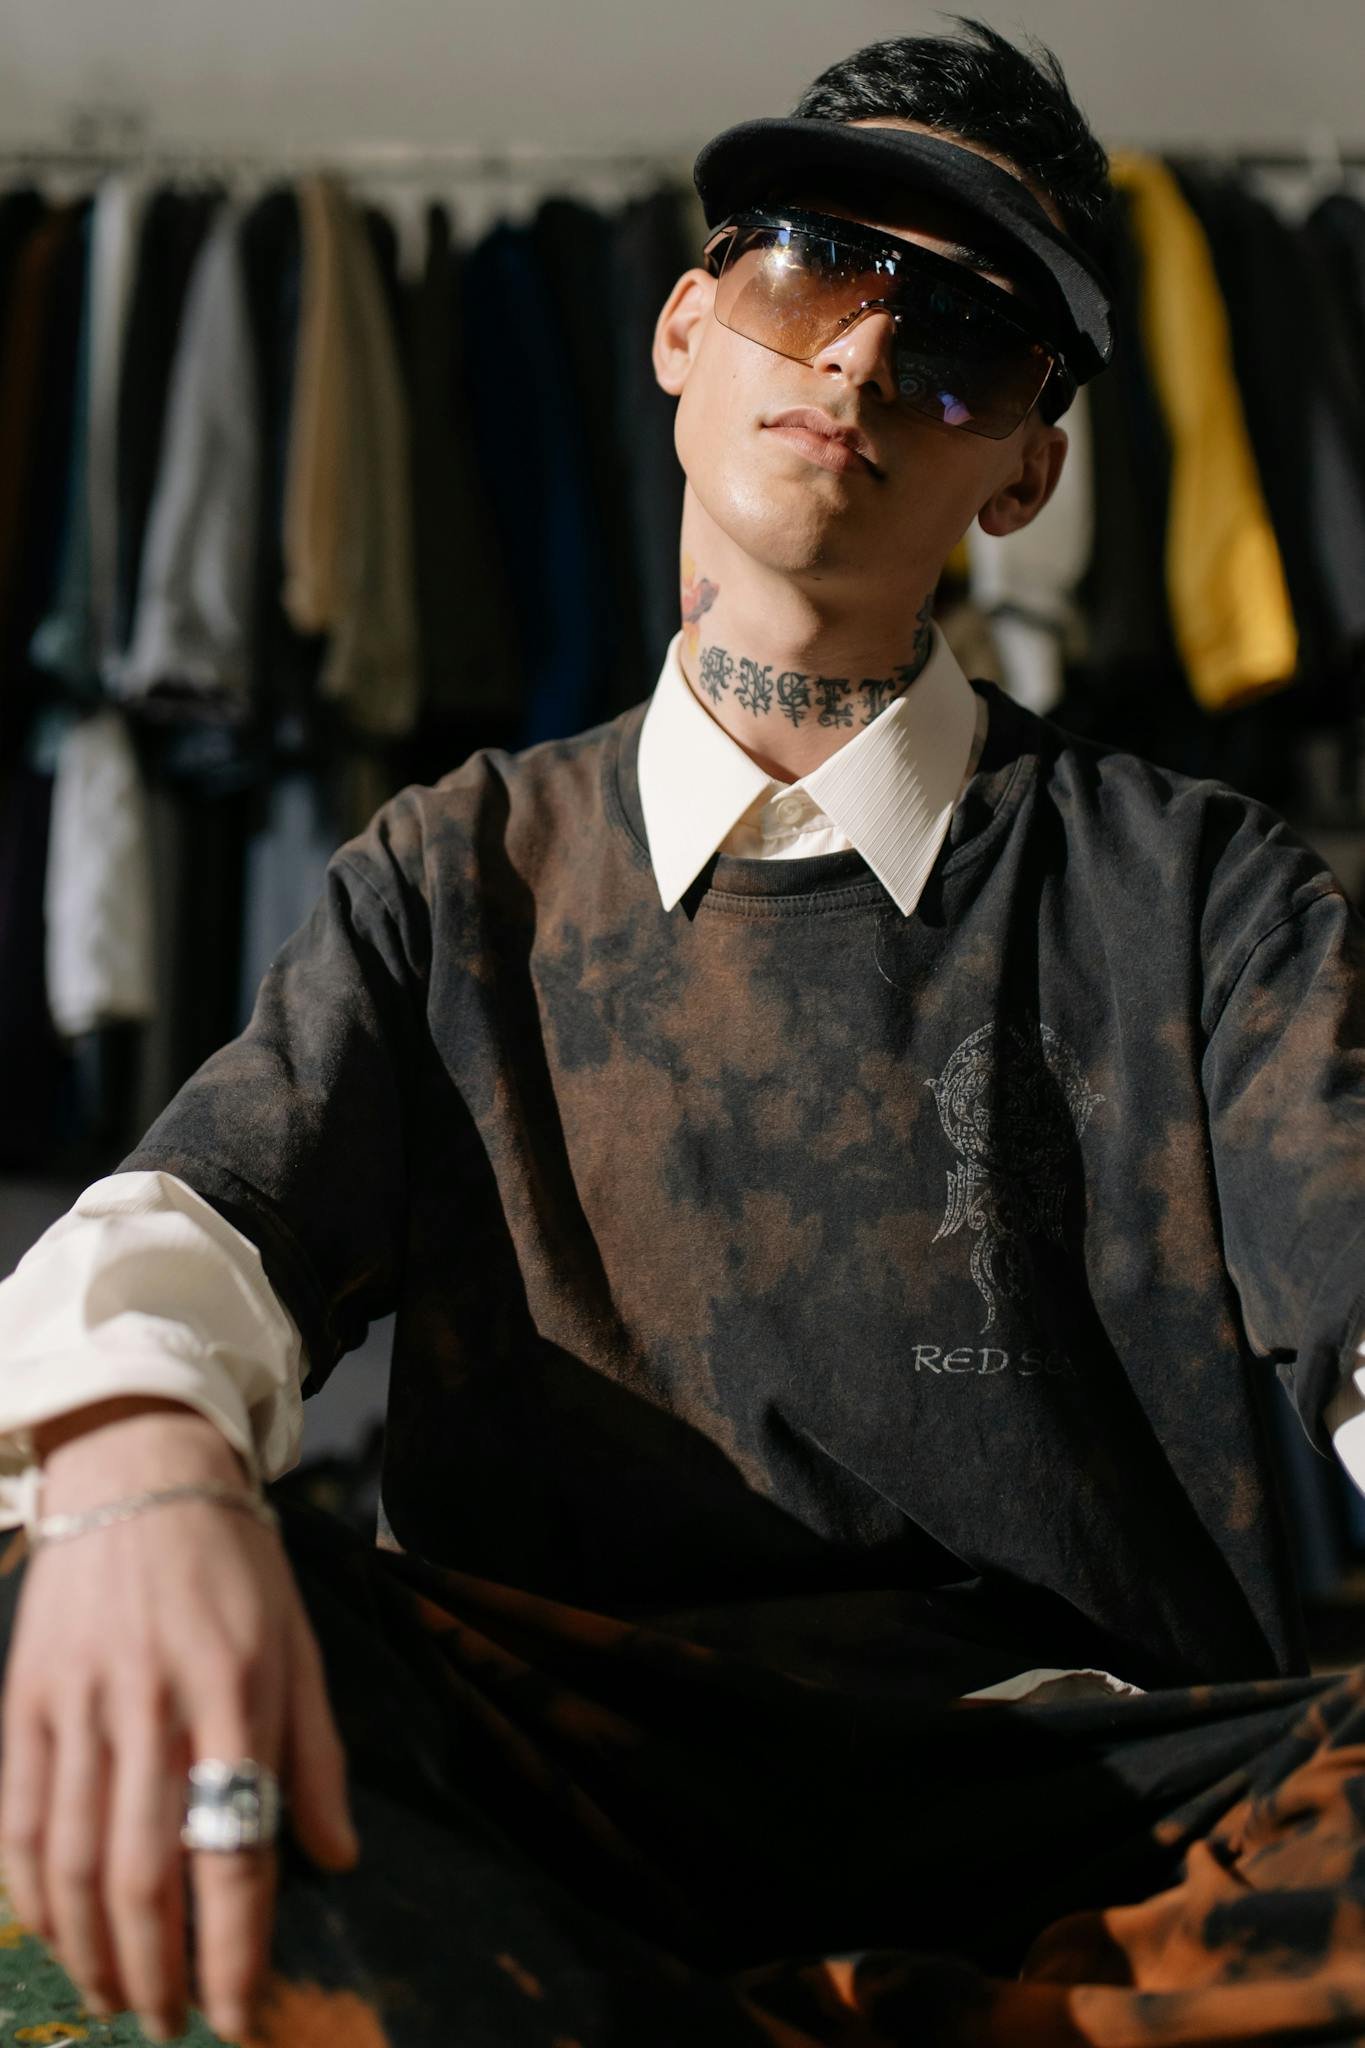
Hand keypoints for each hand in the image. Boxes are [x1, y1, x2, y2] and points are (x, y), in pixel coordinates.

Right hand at [0, 1402, 359, 2041]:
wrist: (141, 1471)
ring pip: (71, 1863)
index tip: (241, 2017)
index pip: (234, 1849)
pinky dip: (32, 1897)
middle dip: (158, 1972)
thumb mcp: (300, 1644)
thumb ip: (316, 1755)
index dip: (235, 1949)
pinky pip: (17, 1822)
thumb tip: (340, 1859)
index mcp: (236, 1692)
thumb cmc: (236, 1564)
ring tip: (117, 2001)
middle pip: (143, 1874)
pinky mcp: (25, 1698)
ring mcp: (80, 1703)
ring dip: (94, 1952)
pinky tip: (57, 1937)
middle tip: (170, 2027)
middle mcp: (155, 1704)